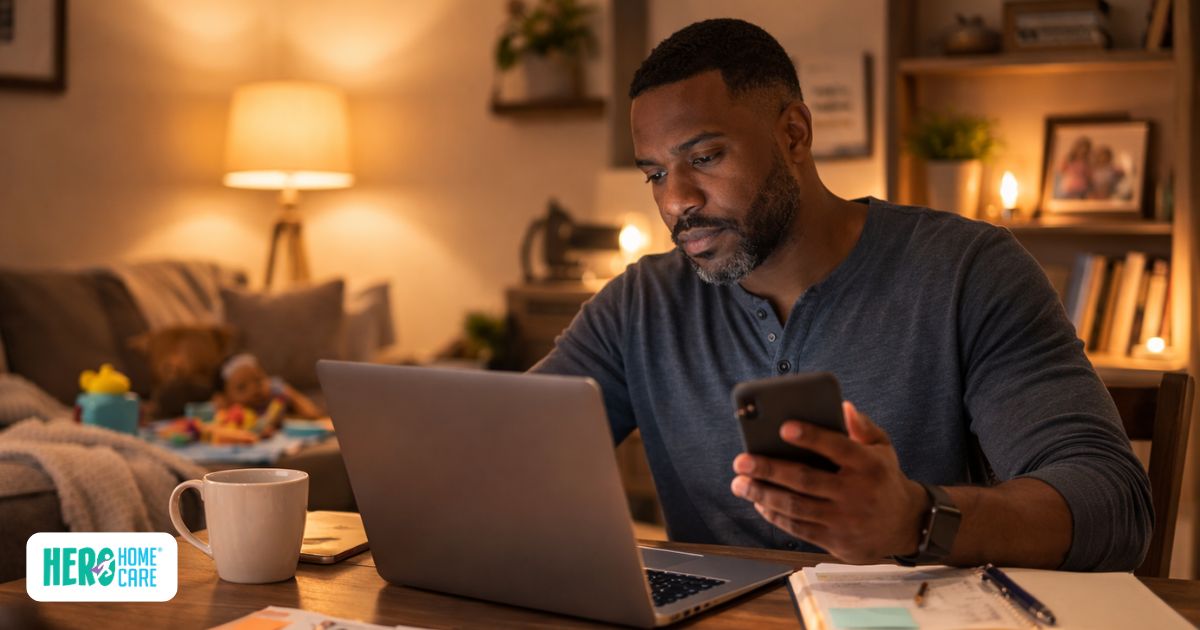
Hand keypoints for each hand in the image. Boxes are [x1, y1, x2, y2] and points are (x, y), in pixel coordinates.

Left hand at [730, 401, 928, 562]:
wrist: (905, 525)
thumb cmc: (883, 478)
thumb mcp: (883, 449)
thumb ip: (863, 427)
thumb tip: (843, 406)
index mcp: (868, 465)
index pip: (837, 447)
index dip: (810, 437)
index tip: (783, 428)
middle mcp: (856, 493)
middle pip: (805, 480)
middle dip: (769, 469)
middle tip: (741, 461)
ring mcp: (844, 519)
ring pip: (796, 507)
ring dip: (763, 495)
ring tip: (739, 484)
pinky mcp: (835, 540)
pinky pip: (798, 527)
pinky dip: (775, 515)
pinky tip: (758, 502)